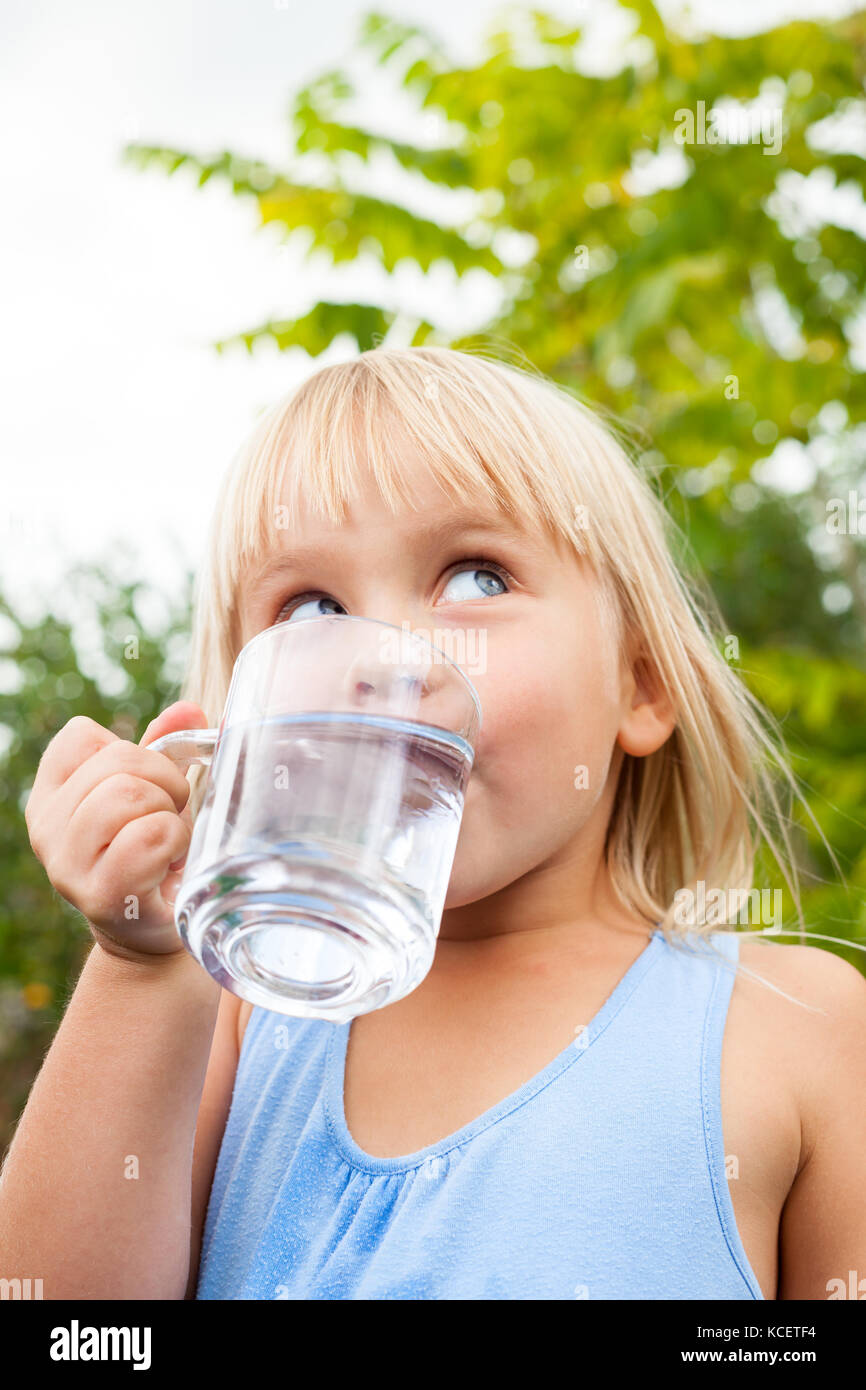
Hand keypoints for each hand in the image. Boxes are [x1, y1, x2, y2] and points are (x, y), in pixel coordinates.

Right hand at [25, 701, 208, 962]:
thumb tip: (188, 710)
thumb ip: (165, 748)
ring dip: (169, 813)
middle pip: (116, 760)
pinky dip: (173, 842)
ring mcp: (66, 865)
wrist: (157, 932)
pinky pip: (148, 836)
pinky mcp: (100, 895)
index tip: (149, 785)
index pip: (81, 736)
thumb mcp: (155, 793)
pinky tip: (169, 865)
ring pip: (129, 794)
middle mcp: (47, 827)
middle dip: (165, 780)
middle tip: (171, 816)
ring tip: (168, 841)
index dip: (132, 751)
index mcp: (52, 794)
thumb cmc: (155, 853)